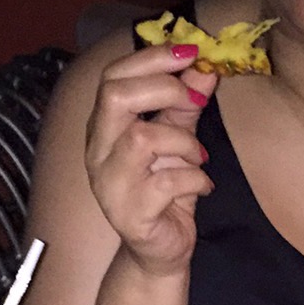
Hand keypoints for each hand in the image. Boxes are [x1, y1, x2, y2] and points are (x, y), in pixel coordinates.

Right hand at [85, 43, 217, 276]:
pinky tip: (202, 186)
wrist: (160, 251)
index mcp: (104, 128)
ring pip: (143, 139)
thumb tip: (205, 66)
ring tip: (199, 157)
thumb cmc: (165, 192)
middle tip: (194, 99)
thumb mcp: (178, 140)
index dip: (152, 58)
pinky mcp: (130, 215)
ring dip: (183, 141)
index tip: (191, 52)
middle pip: (115, 97)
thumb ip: (186, 105)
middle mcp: (98, 152)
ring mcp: (109, 185)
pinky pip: (166, 181)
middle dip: (163, 88)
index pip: (113, 77)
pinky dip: (194, 178)